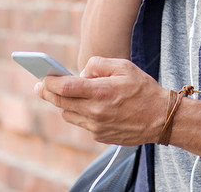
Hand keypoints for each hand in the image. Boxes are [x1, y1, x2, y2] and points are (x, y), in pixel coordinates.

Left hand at [36, 57, 168, 144]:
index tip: (42, 77)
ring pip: (68, 114)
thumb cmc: (144, 89)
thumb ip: (99, 64)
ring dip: (64, 104)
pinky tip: (91, 106)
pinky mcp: (99, 135)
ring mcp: (96, 126)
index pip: (65, 87)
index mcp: (101, 92)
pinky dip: (81, 113)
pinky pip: (82, 123)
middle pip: (61, 102)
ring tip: (67, 95)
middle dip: (47, 92)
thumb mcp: (125, 67)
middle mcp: (95, 111)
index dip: (50, 81)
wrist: (160, 118)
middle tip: (40, 86)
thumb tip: (81, 71)